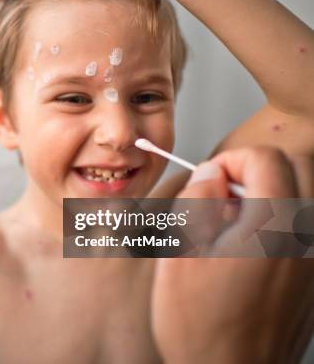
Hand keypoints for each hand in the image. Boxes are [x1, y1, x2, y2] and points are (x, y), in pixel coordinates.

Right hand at [152, 147, 313, 362]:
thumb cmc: (199, 324)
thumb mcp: (180, 255)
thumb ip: (198, 201)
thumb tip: (210, 174)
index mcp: (271, 227)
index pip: (267, 157)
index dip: (231, 160)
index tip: (209, 183)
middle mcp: (305, 237)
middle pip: (300, 167)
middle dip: (258, 168)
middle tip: (225, 195)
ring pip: (308, 194)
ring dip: (274, 191)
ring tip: (237, 221)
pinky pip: (307, 227)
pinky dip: (283, 219)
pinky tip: (250, 248)